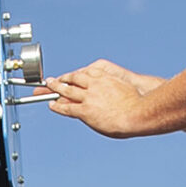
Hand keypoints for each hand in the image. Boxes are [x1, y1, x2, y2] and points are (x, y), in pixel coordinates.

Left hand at [43, 62, 162, 137]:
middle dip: (59, 81)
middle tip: (48, 82)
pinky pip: (67, 106)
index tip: (67, 78)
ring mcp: (89, 96)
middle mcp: (94, 83)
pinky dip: (58, 105)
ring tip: (46, 89)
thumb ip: (112, 88)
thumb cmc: (135, 104)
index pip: (83, 74)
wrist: (138, 112)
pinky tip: (52, 104)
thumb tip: (108, 94)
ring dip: (55, 89)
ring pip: (67, 90)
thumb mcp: (122, 89)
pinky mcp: (86, 110)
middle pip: (71, 79)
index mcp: (104, 76)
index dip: (73, 76)